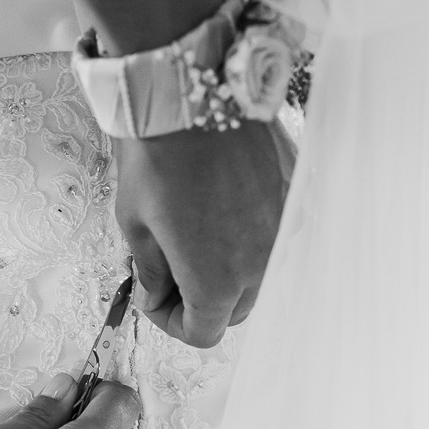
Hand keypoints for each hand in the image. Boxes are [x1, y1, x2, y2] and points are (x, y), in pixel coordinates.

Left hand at [115, 118, 292, 347]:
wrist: (193, 94)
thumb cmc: (157, 159)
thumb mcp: (135, 223)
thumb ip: (151, 270)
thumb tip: (155, 293)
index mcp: (217, 282)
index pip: (204, 334)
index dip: (172, 323)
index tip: (155, 298)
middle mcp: (259, 264)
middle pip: (235, 309)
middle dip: (201, 299)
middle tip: (169, 270)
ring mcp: (282, 230)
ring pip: (258, 274)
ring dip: (228, 269)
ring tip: (195, 237)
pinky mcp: (292, 197)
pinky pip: (274, 234)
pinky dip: (250, 234)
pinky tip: (222, 208)